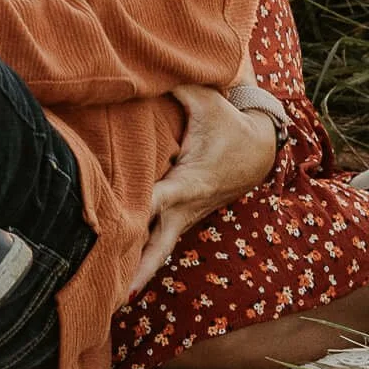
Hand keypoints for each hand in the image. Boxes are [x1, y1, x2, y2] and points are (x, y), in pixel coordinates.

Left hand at [131, 85, 278, 289]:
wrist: (261, 147)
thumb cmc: (227, 121)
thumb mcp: (204, 98)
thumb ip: (172, 86)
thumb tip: (139, 69)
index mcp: (187, 181)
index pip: (156, 200)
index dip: (135, 212)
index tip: (113, 229)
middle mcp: (185, 206)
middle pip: (159, 244)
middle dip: (139, 269)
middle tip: (115, 296)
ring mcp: (185, 215)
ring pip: (160, 249)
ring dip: (138, 272)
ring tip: (107, 300)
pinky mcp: (183, 216)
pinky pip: (161, 241)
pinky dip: (143, 259)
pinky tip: (119, 277)